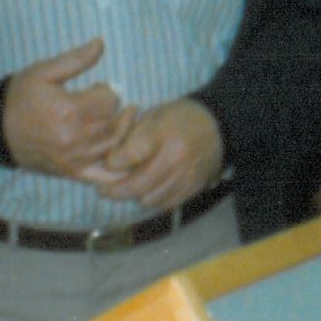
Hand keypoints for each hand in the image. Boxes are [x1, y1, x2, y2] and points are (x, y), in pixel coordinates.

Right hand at [1, 38, 125, 177]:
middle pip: (113, 124)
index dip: (108, 91)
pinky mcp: (70, 173)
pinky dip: (118, 171)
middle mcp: (74, 139)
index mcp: (68, 111)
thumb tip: (101, 43)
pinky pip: (102, 176)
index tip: (99, 87)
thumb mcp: (44, 72)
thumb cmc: (20, 97)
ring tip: (119, 120)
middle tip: (108, 102)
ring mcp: (73, 159)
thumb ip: (75, 59)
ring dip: (120, 132)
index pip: (109, 101)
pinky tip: (128, 161)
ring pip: (112, 146)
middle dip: (115, 110)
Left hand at [82, 99, 222, 213]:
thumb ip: (129, 137)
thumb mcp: (152, 116)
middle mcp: (175, 158)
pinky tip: (148, 189)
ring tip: (127, 187)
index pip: (128, 156)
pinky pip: (164, 204)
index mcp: (163, 133)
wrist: (218, 126)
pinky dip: (152, 199)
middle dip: (114, 189)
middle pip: (136, 185)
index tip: (105, 164)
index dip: (111, 163)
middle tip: (103, 189)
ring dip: (135, 195)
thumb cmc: (179, 118)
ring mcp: (186, 177)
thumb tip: (106, 161)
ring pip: (148, 199)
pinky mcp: (192, 190)